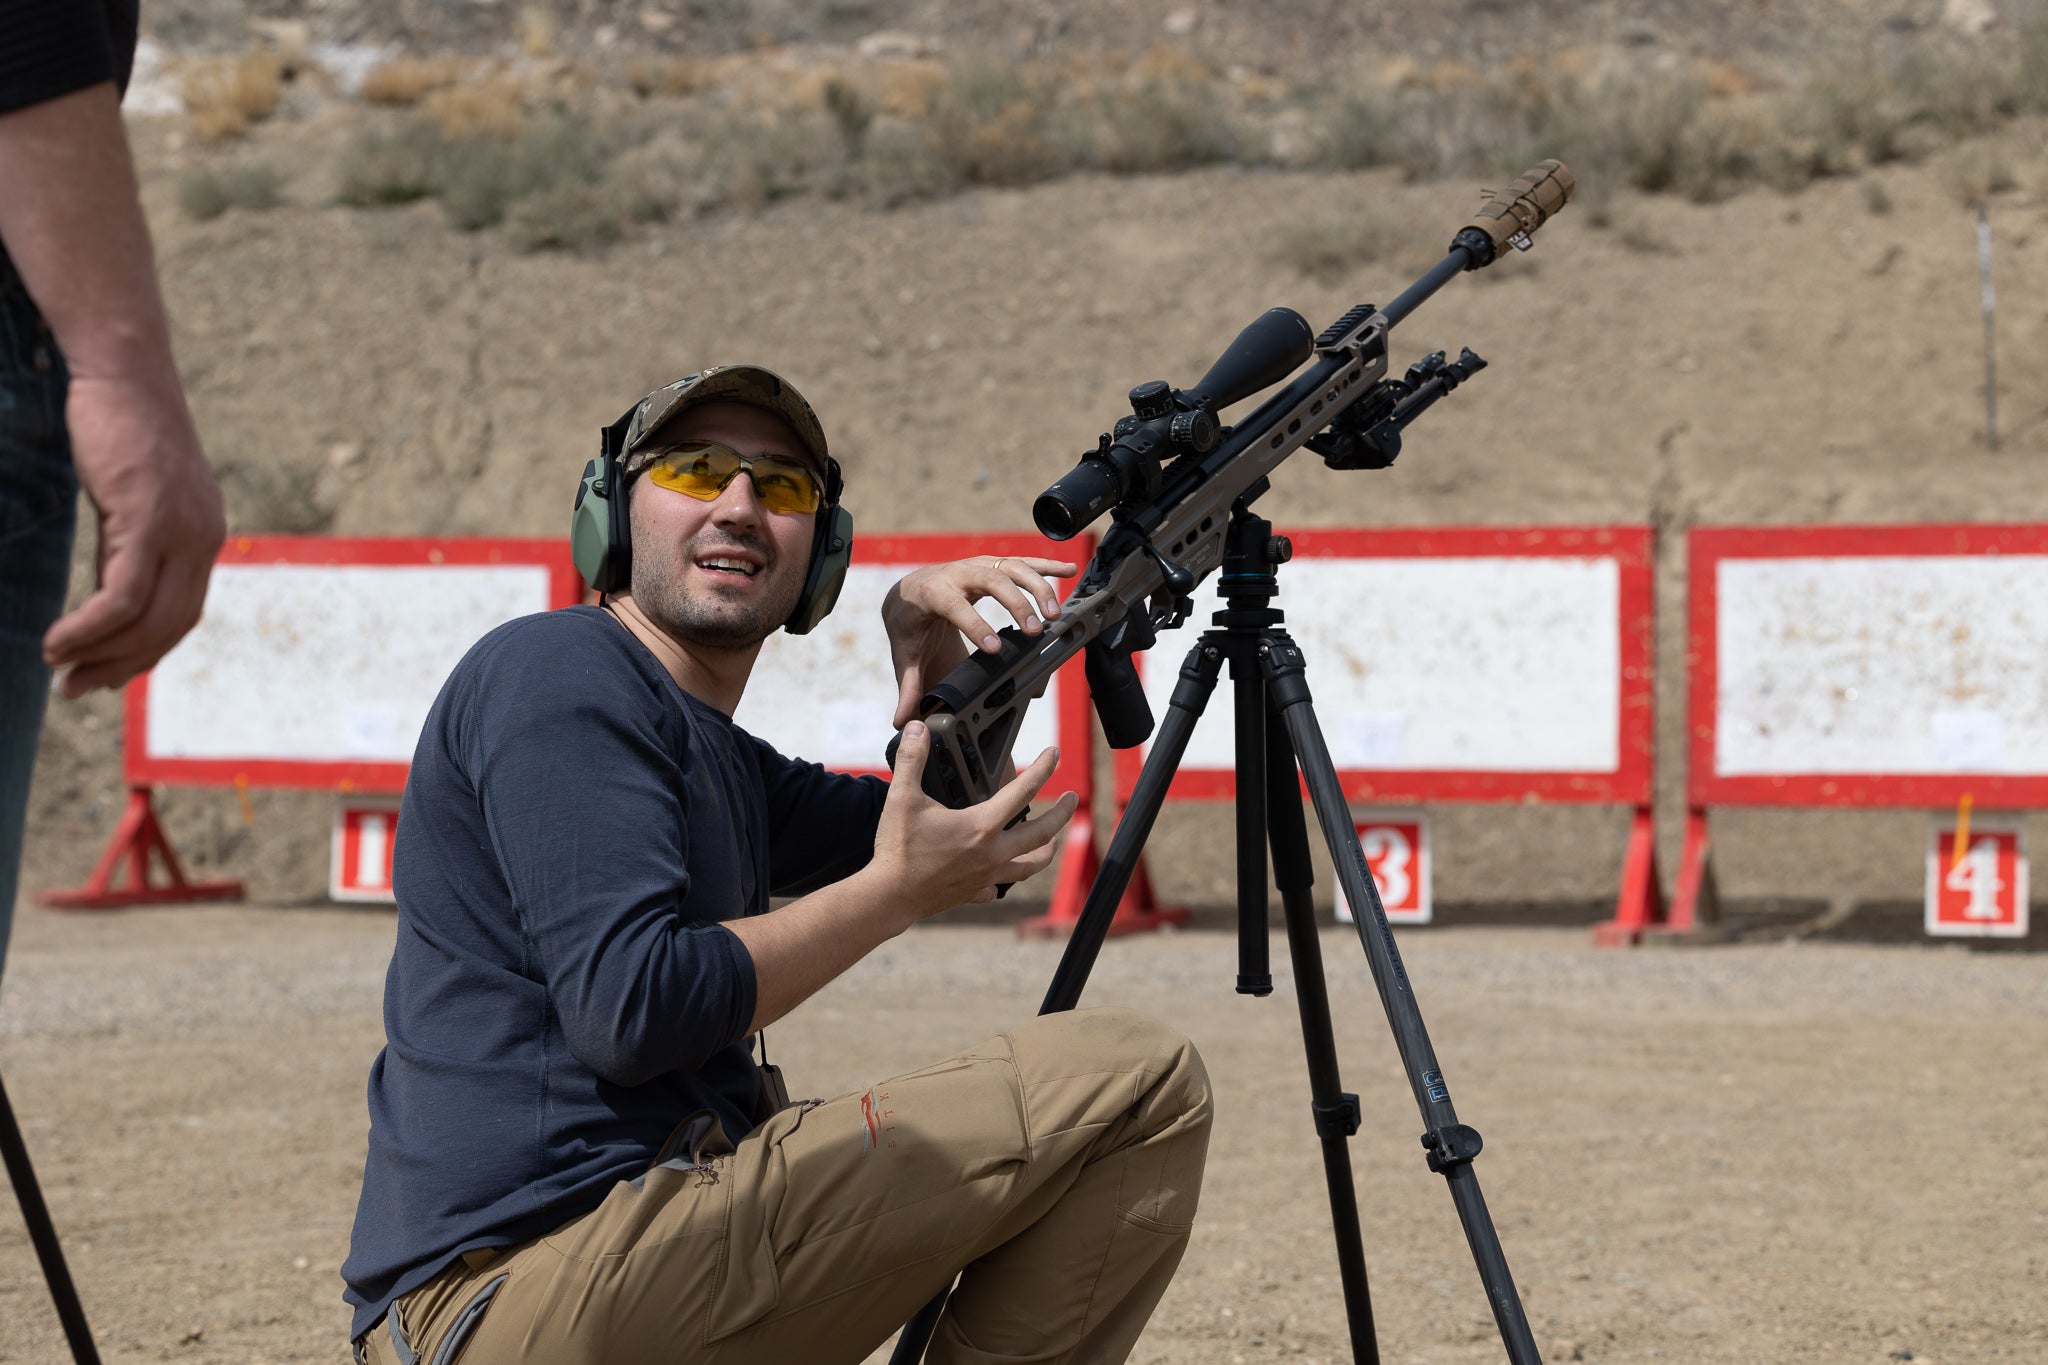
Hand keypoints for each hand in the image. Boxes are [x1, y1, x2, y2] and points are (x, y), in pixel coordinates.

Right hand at [41, 371, 225, 696]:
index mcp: (205, 535)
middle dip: (123, 666)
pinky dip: (89, 629)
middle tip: (77, 689)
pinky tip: (58, 642)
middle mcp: (205, 537)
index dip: (145, 652)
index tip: (105, 675)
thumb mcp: (130, 499)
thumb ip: (128, 547)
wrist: (122, 371)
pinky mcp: (148, 520)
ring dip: (101, 655)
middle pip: (171, 627)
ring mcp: (181, 530)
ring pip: (147, 620)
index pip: (183, 613)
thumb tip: (108, 603)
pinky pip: (121, 597)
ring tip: (59, 669)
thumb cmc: (118, 427)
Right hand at [869, 721, 1078, 914]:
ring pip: (1029, 866)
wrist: (889, 896)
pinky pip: (997, 889)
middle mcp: (992, 852)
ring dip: (1045, 852)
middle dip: (1062, 813)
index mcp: (982, 826)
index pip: (1024, 791)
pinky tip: (1000, 877)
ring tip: (1053, 843)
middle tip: (1073, 798)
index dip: (1043, 768)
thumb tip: (918, 729)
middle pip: (1042, 832)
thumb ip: (912, 759)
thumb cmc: (899, 849)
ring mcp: (986, 876)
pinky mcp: (973, 893)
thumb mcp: (902, 797)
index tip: (1054, 754)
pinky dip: (1002, 880)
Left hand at [881, 555, 1076, 727]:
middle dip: (1015, 603)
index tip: (995, 649)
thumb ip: (909, 686)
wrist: (908, 591)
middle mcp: (955, 574)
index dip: (974, 625)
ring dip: (1036, 586)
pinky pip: (1022, 563)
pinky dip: (1046, 566)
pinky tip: (1069, 571)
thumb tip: (902, 722)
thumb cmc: (909, 623)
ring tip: (1054, 614)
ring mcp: (976, 566)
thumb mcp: (905, 653)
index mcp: (931, 593)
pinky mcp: (992, 565)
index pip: (953, 605)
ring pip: (1010, 567)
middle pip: (989, 579)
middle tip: (1034, 632)